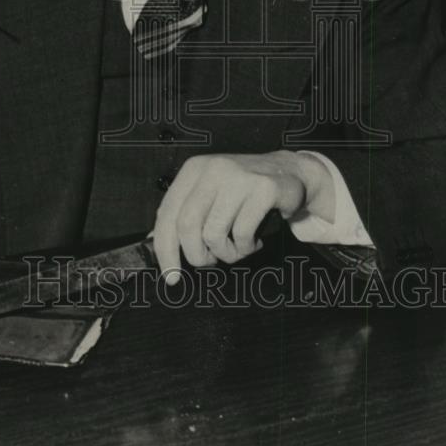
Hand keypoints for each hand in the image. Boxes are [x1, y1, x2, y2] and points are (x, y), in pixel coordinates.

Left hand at [153, 150, 333, 283]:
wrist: (290, 172)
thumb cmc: (244, 190)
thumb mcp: (210, 193)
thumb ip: (185, 213)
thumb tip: (155, 244)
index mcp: (193, 170)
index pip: (167, 214)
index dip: (165, 249)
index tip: (170, 275)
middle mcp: (212, 170)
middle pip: (187, 226)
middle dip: (197, 255)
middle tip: (211, 261)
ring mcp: (238, 178)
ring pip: (214, 234)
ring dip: (227, 254)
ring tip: (238, 248)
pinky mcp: (263, 189)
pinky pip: (243, 234)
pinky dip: (247, 247)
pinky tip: (255, 240)